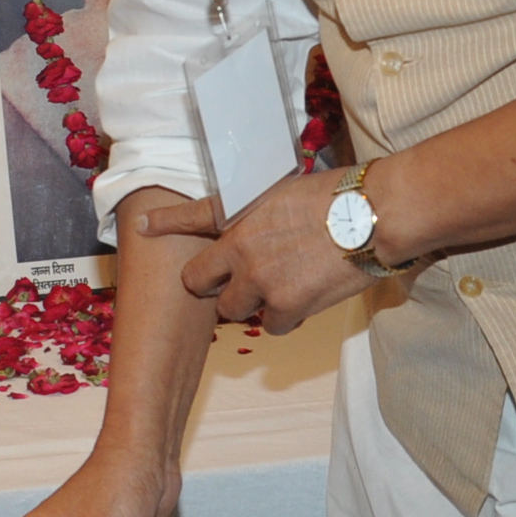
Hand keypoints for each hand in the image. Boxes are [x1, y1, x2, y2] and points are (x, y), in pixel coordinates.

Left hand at [148, 168, 374, 333]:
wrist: (374, 214)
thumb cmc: (342, 194)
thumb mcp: (289, 190)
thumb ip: (265, 211)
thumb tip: (266, 221)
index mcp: (242, 213)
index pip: (192, 217)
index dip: (163, 224)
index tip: (141, 228)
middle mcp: (241, 247)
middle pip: (200, 282)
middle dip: (214, 285)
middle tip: (235, 284)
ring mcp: (259, 279)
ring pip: (234, 309)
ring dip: (252, 305)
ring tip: (282, 289)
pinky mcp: (284, 304)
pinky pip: (271, 326)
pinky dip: (285, 320)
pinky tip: (303, 302)